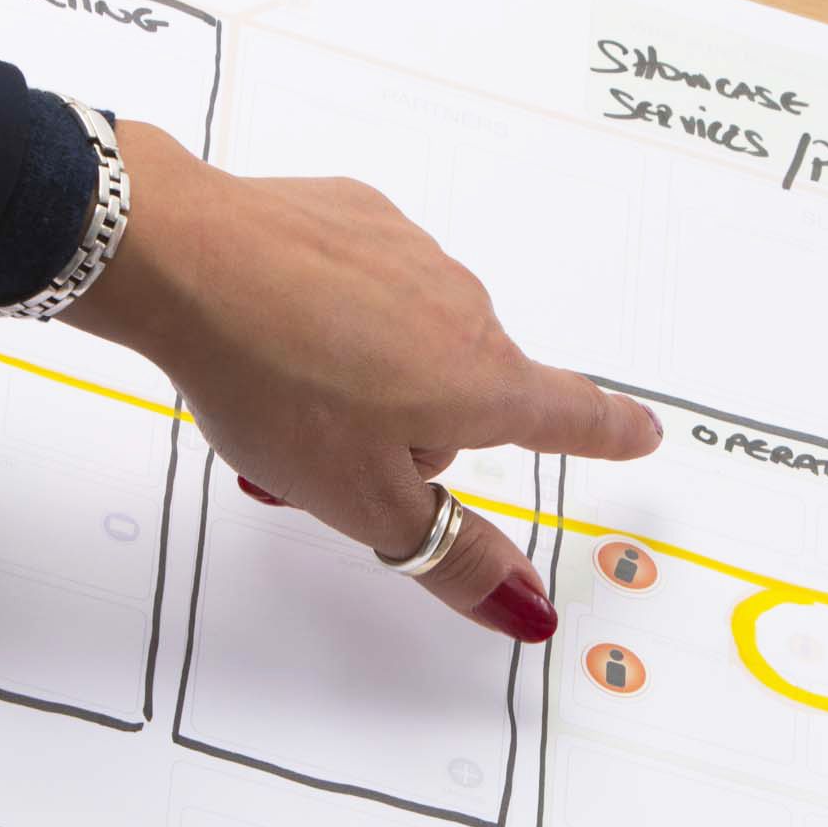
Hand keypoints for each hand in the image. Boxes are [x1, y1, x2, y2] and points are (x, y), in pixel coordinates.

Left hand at [72, 121, 661, 641]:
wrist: (184, 259)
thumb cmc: (278, 383)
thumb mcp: (362, 502)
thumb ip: (451, 557)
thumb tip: (529, 612)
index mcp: (481, 384)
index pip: (569, 417)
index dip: (609, 433)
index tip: (643, 432)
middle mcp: (465, 309)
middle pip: (460, 390)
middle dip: (410, 428)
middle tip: (330, 451)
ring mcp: (411, 252)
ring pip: (406, 335)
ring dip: (363, 371)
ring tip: (282, 387)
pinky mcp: (355, 214)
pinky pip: (361, 277)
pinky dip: (329, 305)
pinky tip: (270, 321)